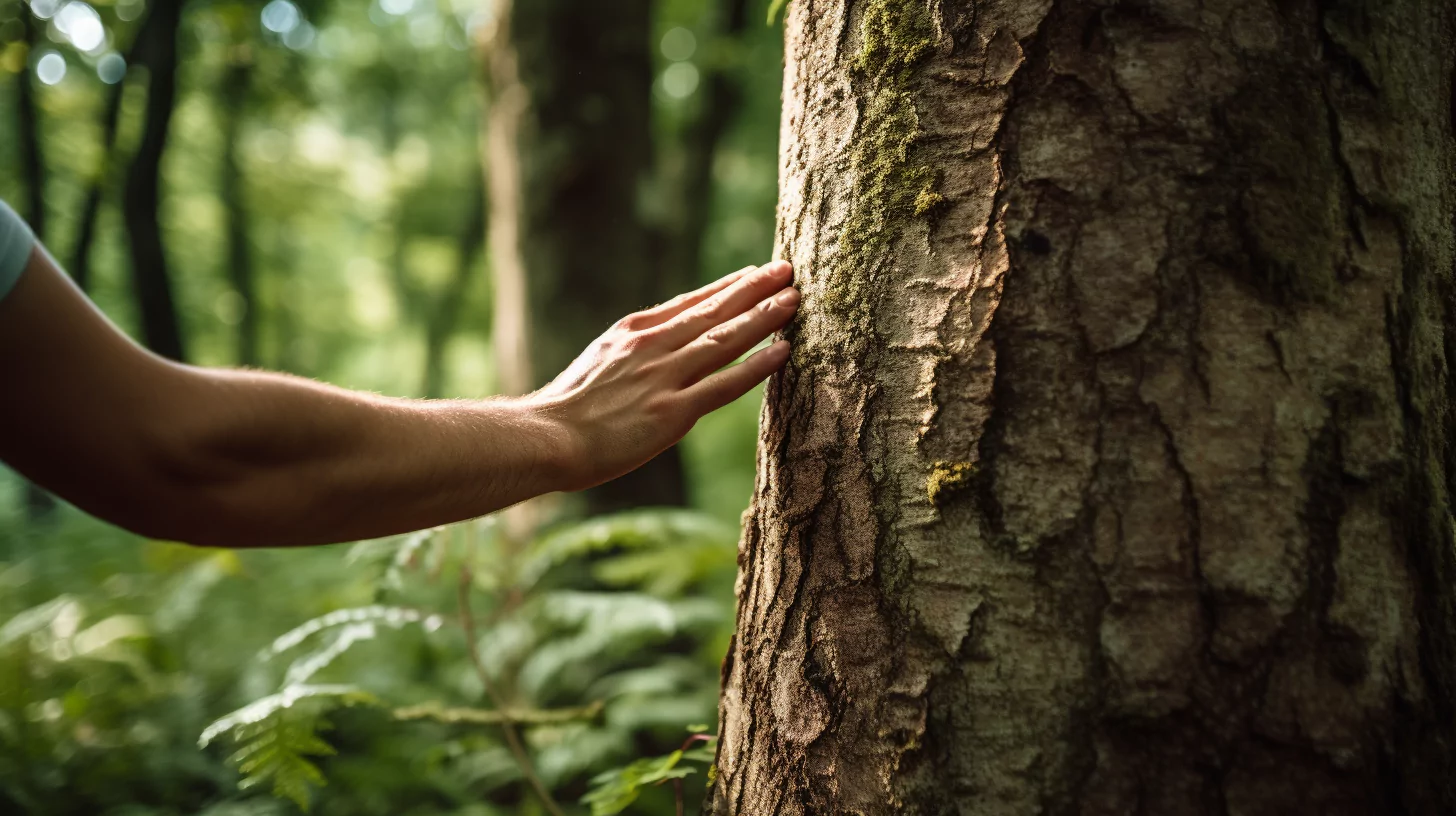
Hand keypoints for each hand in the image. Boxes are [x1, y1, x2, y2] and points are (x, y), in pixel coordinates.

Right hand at [529, 260, 798, 491]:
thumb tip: (653, 346)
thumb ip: (628, 351)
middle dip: (754, 289)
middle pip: (713, 311)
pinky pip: (724, 385)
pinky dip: (756, 366)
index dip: (725, 287)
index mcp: (631, 333)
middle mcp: (652, 347)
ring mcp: (664, 378)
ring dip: (763, 317)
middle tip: (787, 270)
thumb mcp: (595, 363)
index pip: (689, 303)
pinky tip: (782, 351)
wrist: (545, 438)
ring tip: (794, 299)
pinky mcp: (672, 413)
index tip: (754, 273)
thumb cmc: (563, 411)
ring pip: (724, 339)